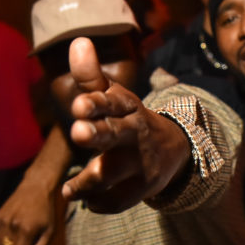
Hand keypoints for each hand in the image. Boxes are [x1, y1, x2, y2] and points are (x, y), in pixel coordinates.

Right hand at [0, 177, 57, 244]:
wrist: (36, 187)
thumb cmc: (46, 210)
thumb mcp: (50, 230)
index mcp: (27, 230)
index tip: (32, 240)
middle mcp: (13, 225)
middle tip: (27, 233)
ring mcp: (3, 219)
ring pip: (0, 243)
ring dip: (8, 241)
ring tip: (19, 230)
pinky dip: (2, 234)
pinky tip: (11, 226)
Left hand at [62, 38, 190, 212]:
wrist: (173, 148)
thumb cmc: (128, 118)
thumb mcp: (114, 96)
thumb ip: (91, 76)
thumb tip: (77, 41)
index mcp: (127, 106)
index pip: (112, 102)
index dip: (96, 103)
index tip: (79, 105)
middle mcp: (135, 132)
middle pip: (116, 133)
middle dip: (97, 133)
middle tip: (78, 132)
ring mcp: (141, 161)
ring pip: (110, 174)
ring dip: (87, 182)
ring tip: (70, 189)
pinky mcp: (144, 187)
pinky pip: (117, 201)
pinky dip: (99, 203)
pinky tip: (88, 199)